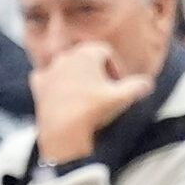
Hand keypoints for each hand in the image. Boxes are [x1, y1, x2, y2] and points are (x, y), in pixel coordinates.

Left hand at [31, 41, 152, 161]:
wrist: (62, 132)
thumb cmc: (93, 111)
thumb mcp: (123, 97)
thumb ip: (139, 86)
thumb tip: (146, 84)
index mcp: (86, 53)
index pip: (105, 52)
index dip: (115, 68)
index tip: (118, 84)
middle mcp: (65, 57)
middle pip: (86, 59)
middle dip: (97, 72)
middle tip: (105, 90)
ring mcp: (49, 70)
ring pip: (68, 68)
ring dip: (79, 78)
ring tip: (87, 97)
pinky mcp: (38, 84)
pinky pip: (49, 78)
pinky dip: (58, 85)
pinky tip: (66, 97)